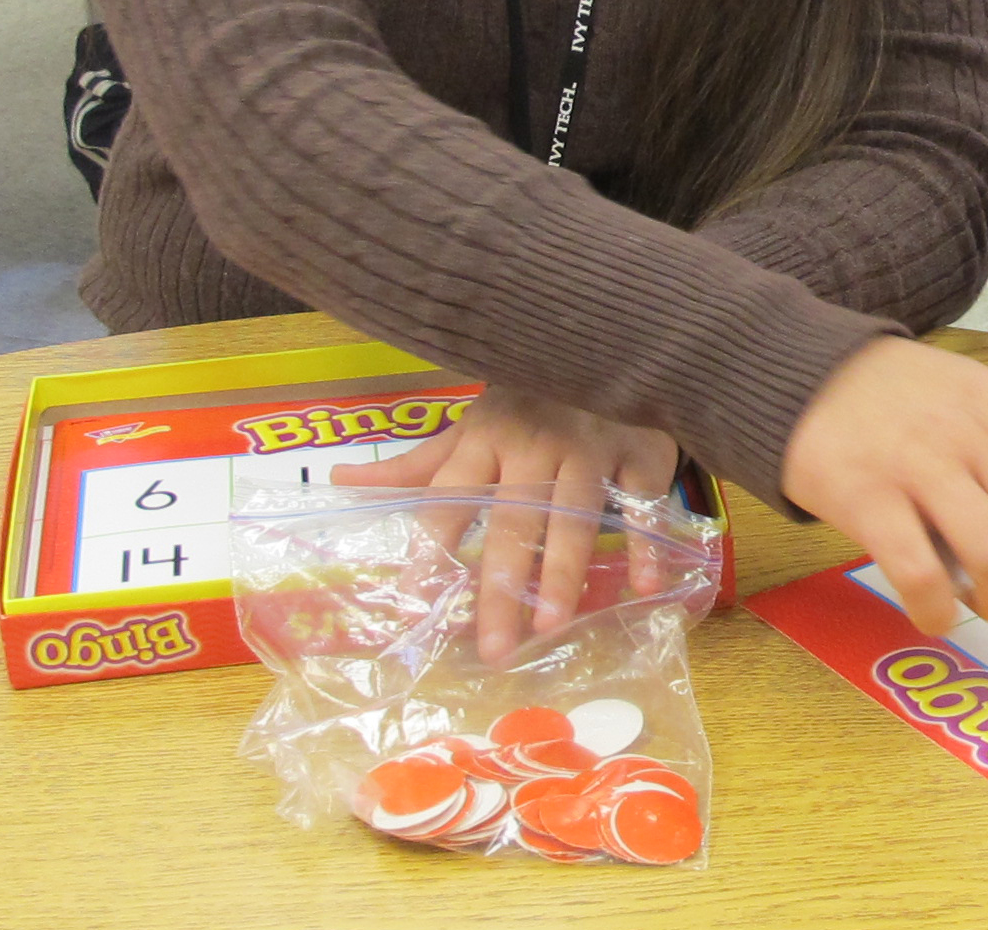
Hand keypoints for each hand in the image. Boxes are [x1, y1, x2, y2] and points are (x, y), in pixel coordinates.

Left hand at [335, 391, 680, 664]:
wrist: (608, 340)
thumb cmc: (530, 398)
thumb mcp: (472, 424)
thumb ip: (418, 464)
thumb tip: (339, 479)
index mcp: (485, 438)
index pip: (448, 501)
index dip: (431, 553)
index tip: (416, 606)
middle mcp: (534, 442)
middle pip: (513, 521)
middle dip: (502, 586)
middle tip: (495, 648)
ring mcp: (591, 444)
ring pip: (576, 514)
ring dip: (564, 570)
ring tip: (552, 625)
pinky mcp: (641, 447)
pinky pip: (644, 500)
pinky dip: (648, 542)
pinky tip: (644, 585)